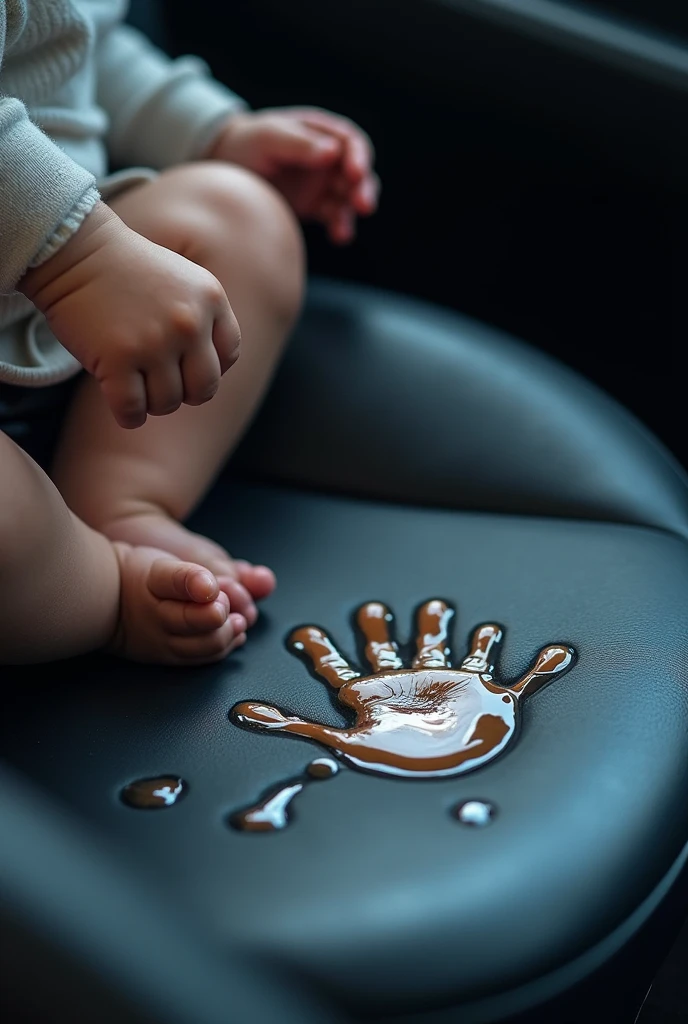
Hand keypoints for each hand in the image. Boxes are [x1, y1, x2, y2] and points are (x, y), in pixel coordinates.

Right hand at [20, 203, 240, 428]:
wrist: (74, 250)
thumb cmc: (127, 271)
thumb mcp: (183, 280)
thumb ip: (204, 319)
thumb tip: (209, 376)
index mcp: (210, 300)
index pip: (229, 357)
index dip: (207, 367)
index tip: (185, 364)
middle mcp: (189, 323)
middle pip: (204, 389)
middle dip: (184, 392)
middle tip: (160, 382)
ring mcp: (153, 342)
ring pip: (167, 403)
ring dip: (151, 402)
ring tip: (136, 382)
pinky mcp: (117, 359)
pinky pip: (133, 411)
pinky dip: (129, 415)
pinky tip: (120, 400)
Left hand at [206, 107, 378, 243]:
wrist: (222, 169)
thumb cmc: (245, 143)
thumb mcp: (267, 137)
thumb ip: (298, 144)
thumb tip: (333, 152)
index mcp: (320, 132)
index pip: (351, 142)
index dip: (359, 157)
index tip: (356, 174)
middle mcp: (327, 157)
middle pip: (357, 173)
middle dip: (363, 188)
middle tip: (363, 206)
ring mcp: (321, 183)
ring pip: (349, 198)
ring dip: (351, 213)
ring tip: (343, 232)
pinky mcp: (314, 206)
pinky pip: (334, 217)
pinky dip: (339, 227)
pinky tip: (338, 237)